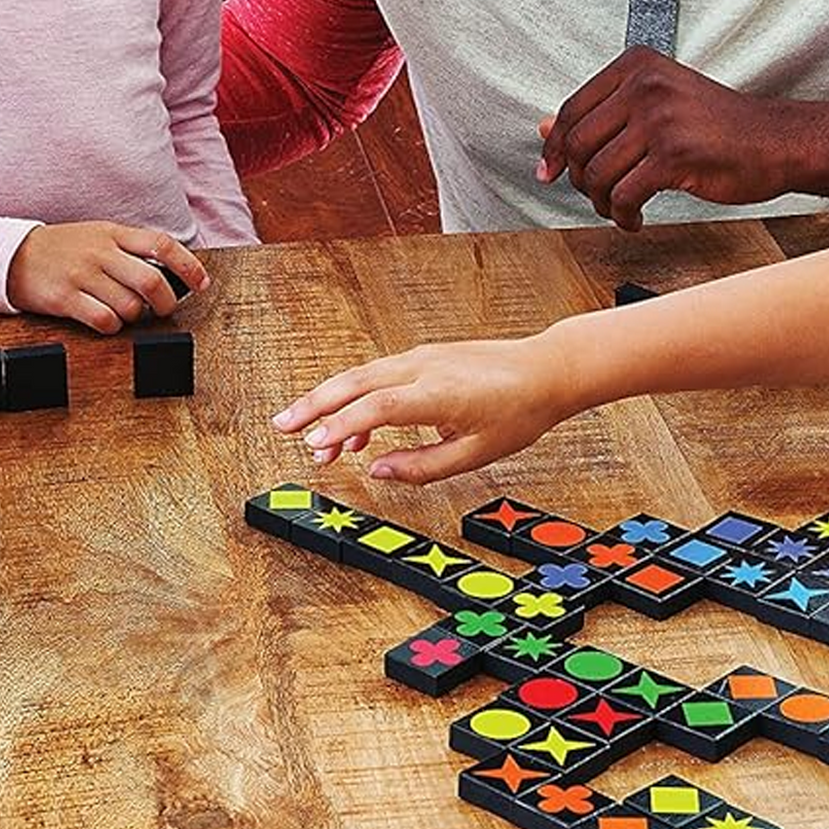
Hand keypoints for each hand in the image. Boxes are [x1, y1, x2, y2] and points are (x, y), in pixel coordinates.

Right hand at [5, 223, 208, 333]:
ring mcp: (82, 275)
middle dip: (167, 303)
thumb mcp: (99, 236)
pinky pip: (105, 321)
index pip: (162, 245)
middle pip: (152, 282)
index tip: (203, 283)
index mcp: (114, 234)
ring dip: (136, 316)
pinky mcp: (64, 298)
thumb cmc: (65, 248)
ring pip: (131, 306)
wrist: (12, 254)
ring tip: (126, 312)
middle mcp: (100, 253)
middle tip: (164, 309)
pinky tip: (107, 320)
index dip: (189, 266)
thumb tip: (175, 272)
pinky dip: (113, 326)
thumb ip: (132, 249)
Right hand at [271, 334, 573, 483]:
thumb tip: (379, 471)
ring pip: (363, 375)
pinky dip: (360, 397)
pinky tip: (356, 430)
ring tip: (313, 437)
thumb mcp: (475, 453)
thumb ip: (422, 467)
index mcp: (437, 392)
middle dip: (314, 404)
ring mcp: (423, 358)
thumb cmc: (520, 410)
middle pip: (356, 382)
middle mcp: (424, 367)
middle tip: (282, 426)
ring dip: (332, 401)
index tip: (315, 447)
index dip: (340, 426)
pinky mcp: (426, 357)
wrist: (546, 371)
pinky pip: (381, 375)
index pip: (376, 407)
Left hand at [538, 47, 790, 230]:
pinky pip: (625, 195)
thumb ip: (603, 113)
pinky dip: (624, 216)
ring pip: (599, 174)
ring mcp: (660, 119)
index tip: (551, 172)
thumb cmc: (722, 126)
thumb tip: (545, 129)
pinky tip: (636, 218)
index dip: (556, 148)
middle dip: (581, 180)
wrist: (777, 141)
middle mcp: (645, 86)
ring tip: (620, 208)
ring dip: (603, 203)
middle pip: (580, 144)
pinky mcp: (674, 155)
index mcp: (637, 66)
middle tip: (598, 195)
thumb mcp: (658, 104)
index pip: (573, 109)